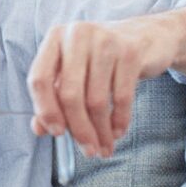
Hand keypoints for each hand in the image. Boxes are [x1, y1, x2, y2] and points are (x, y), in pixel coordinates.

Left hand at [27, 16, 181, 157]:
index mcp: (55, 38)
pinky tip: (117, 132)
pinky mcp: (131, 53)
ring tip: (104, 147)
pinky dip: (119, 121)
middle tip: (88, 151)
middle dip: (79, 129)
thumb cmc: (99, 58)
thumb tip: (39, 129)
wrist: (146, 36)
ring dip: (100, 131)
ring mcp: (105, 41)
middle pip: (69, 94)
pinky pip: (122, 97)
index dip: (46, 110)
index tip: (57, 133)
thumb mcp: (73, 72)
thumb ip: (53, 98)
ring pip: (97, 100)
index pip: (39, 78)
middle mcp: (77, 35)